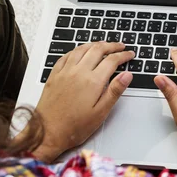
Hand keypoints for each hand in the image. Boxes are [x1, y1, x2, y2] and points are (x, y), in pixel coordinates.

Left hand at [31, 42, 134, 161]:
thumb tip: (127, 75)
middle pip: (98, 49)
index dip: (123, 55)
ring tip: (103, 44)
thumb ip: (115, 91)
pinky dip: (77, 49)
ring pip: (82, 49)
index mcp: (93, 81)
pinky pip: (66, 55)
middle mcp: (78, 72)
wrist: (46, 133)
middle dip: (111, 45)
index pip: (112, 60)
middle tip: (120, 46)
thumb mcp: (101, 112)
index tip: (130, 54)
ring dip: (95, 44)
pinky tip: (80, 51)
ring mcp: (65, 72)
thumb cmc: (74, 126)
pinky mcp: (54, 75)